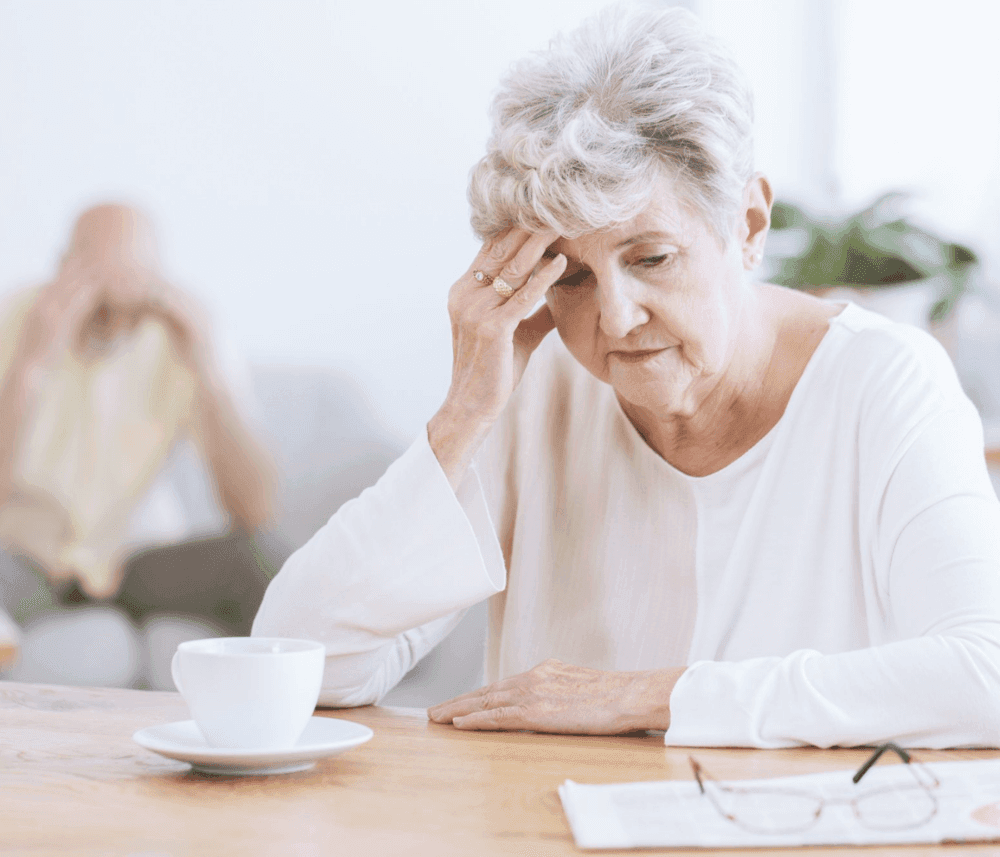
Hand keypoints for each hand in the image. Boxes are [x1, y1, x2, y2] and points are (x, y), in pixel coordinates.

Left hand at [427, 658, 685, 734]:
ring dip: (458, 710)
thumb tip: (555, 702)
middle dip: (459, 701)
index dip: (479, 695)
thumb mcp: (582, 686)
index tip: (460, 703)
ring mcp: (534, 692)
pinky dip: (476, 719)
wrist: (632, 694)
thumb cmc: (618, 695)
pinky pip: (499, 716)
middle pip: (488, 691)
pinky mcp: (538, 710)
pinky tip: (459, 724)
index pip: (503, 685)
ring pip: (486, 701)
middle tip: (435, 711)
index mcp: (546, 671)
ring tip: (436, 718)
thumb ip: (561, 691)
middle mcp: (535, 677)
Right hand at [428, 229, 566, 486]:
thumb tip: (558, 292)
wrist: (473, 405)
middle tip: (559, 203)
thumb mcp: (516, 332)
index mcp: (464, 290)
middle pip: (501, 250)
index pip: (492, 249)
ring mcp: (474, 310)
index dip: (518, 228)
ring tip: (564, 221)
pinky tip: (562, 262)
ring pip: (512, 268)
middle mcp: (464, 294)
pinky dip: (543, 277)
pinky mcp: (491, 328)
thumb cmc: (495, 371)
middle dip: (531, 226)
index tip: (546, 209)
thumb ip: (532, 309)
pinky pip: (521, 296)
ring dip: (540, 243)